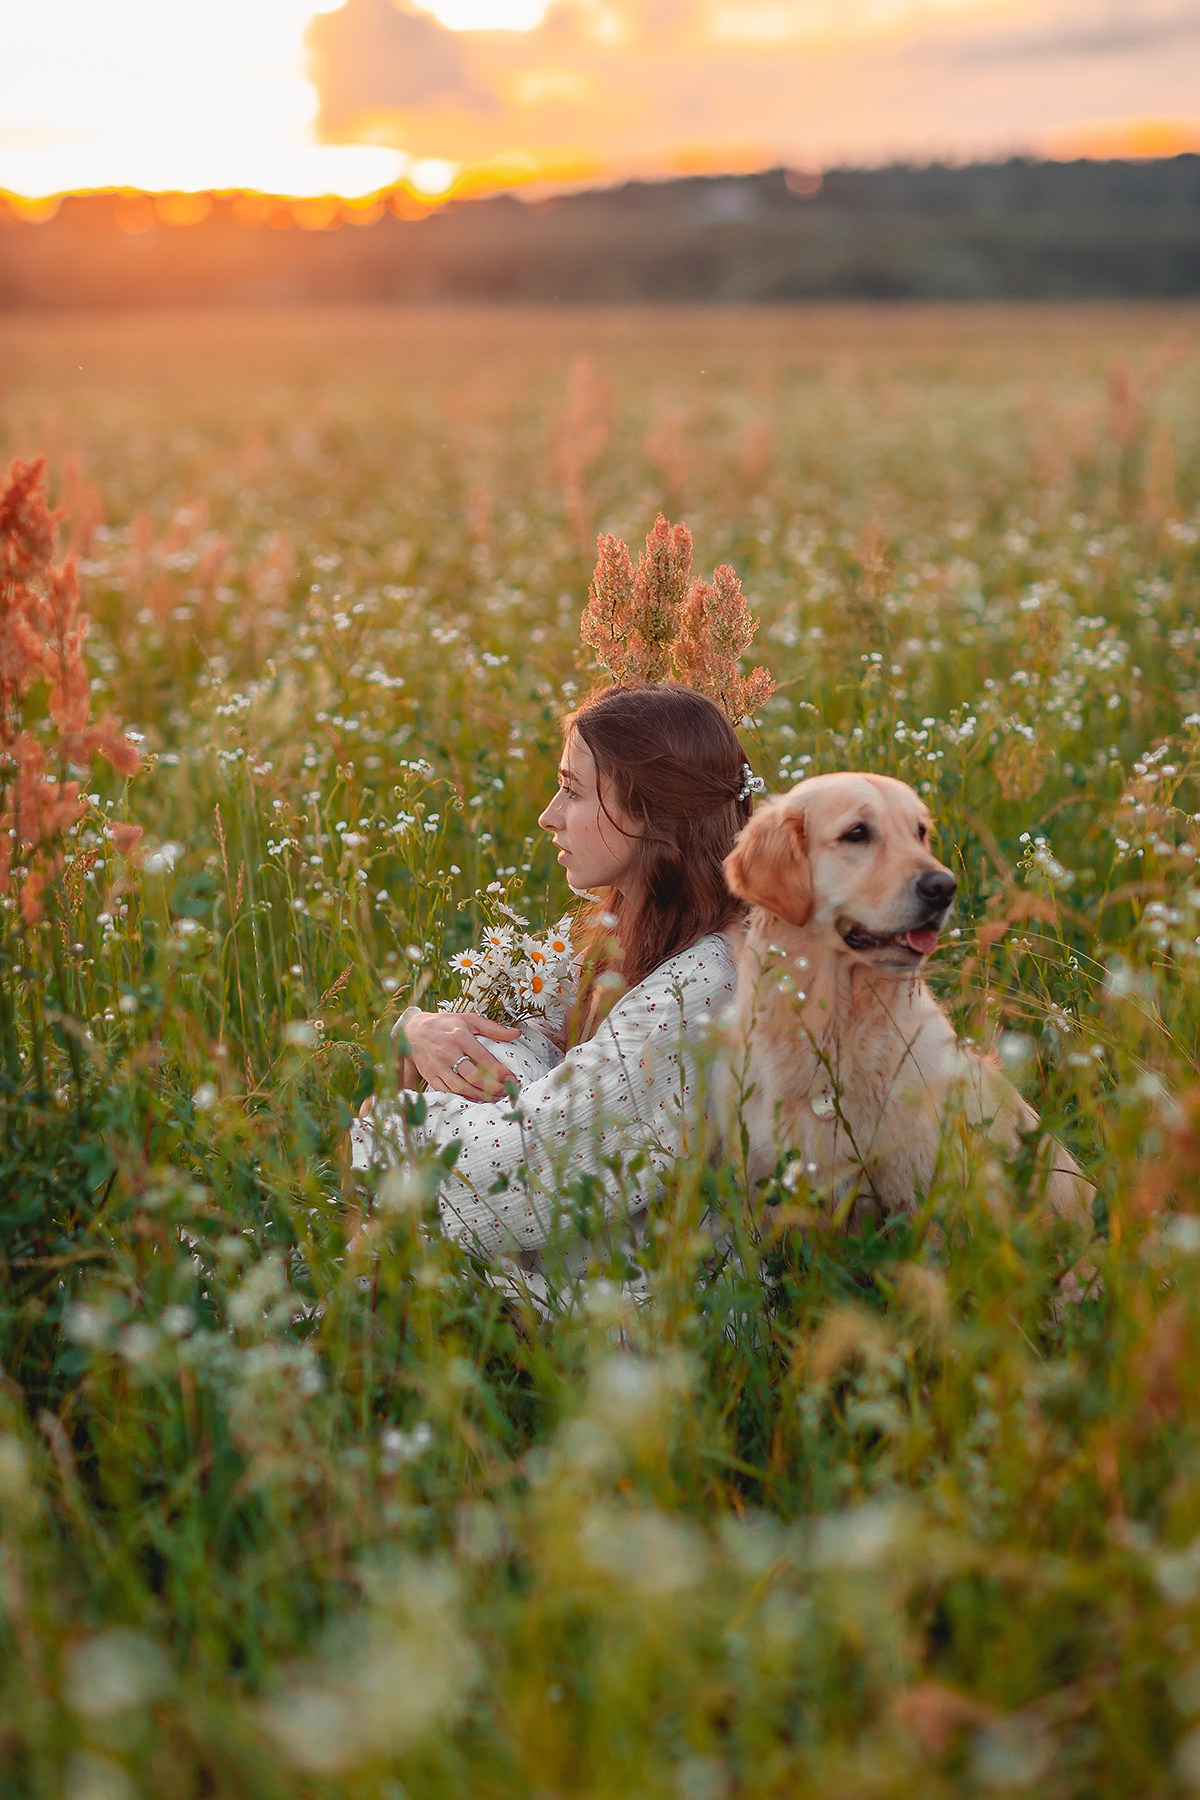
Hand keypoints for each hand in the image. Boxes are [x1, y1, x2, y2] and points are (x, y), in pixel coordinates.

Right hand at [402, 1010, 522, 1100]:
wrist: (413, 1031)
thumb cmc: (445, 1024)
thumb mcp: (468, 1019)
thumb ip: (493, 1028)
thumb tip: (516, 1033)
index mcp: (460, 1036)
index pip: (483, 1058)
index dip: (499, 1071)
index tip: (511, 1079)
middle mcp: (448, 1052)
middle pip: (473, 1075)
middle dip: (492, 1087)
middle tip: (506, 1092)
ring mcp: (438, 1066)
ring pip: (461, 1086)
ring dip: (480, 1095)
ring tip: (494, 1098)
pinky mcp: (431, 1076)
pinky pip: (447, 1091)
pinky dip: (462, 1097)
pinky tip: (474, 1098)